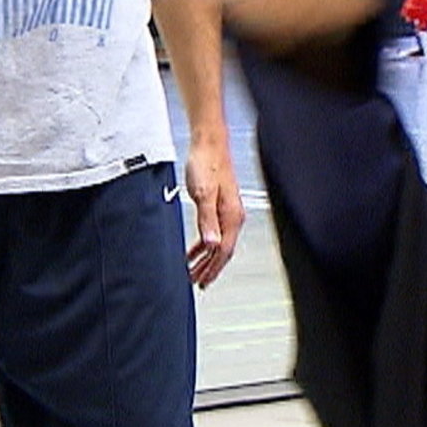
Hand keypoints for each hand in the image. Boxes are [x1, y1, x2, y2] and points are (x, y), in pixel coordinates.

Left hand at [183, 125, 244, 288]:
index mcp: (231, 215)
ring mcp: (227, 211)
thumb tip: (210, 244)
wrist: (209, 144)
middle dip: (210, 268)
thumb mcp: (203, 194)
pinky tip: (195, 250)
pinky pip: (214, 233)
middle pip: (223, 250)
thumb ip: (206, 220)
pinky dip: (204, 245)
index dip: (212, 268)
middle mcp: (233, 216)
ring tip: (194, 271)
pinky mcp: (220, 205)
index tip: (202, 282)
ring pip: (218, 243)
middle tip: (197, 282)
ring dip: (206, 259)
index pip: (223, 250)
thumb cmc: (207, 164)